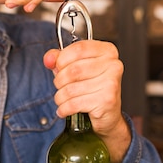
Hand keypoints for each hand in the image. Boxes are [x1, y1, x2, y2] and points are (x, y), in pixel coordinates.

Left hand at [43, 40, 131, 162]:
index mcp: (107, 51)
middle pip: (74, 69)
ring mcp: (111, 83)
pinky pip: (74, 103)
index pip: (79, 48)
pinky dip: (64, 108)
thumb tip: (49, 59)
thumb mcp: (76, 67)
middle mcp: (113, 65)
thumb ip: (59, 59)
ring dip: (60, 96)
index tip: (58, 66)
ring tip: (63, 99)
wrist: (108, 113)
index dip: (62, 59)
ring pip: (71, 88)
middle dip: (59, 80)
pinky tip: (64, 109)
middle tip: (60, 86)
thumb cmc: (93, 87)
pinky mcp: (106, 101)